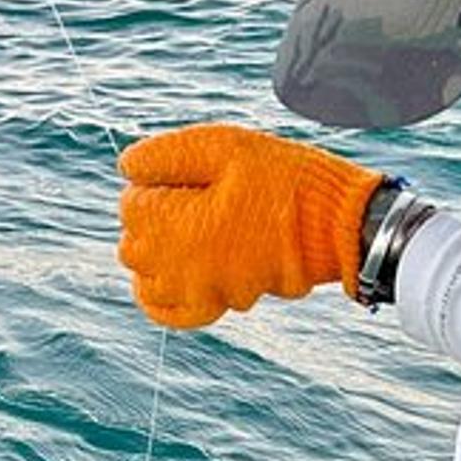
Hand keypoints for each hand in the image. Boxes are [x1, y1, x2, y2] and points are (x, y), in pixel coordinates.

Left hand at [117, 123, 384, 328]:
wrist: (334, 225)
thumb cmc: (284, 180)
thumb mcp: (227, 147)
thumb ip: (168, 154)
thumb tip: (126, 167)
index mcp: (175, 225)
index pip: (131, 205)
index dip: (153, 183)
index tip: (184, 174)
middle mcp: (176, 267)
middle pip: (133, 242)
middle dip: (151, 218)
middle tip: (189, 197)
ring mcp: (195, 291)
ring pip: (144, 278)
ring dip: (154, 254)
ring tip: (186, 230)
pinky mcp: (217, 306)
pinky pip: (168, 313)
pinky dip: (160, 295)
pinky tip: (168, 273)